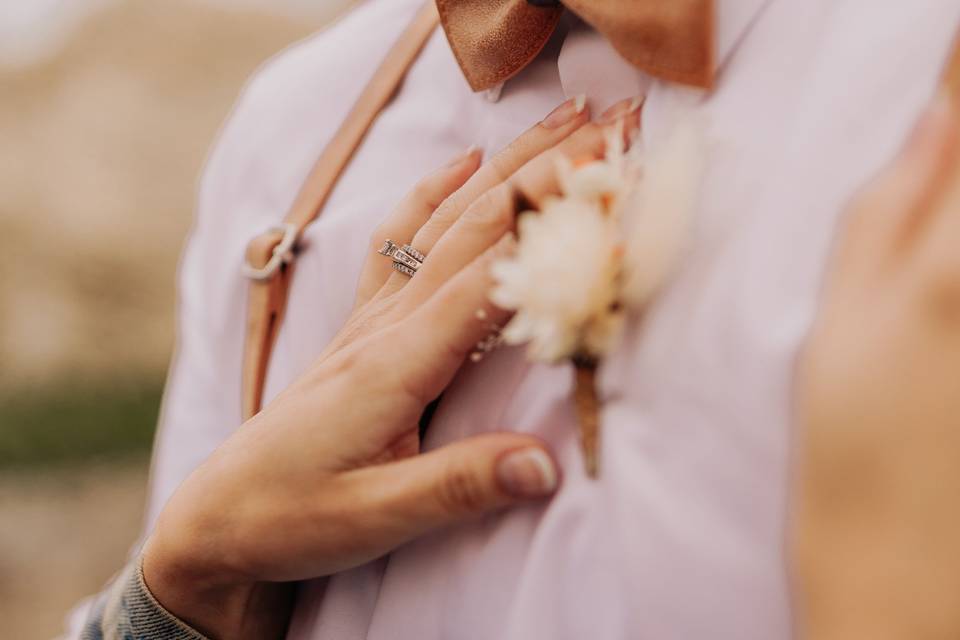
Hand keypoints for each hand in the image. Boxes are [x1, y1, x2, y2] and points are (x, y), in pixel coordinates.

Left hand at [141, 96, 641, 639]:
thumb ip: (460, 486)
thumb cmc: (292, 516)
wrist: (221, 515)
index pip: (488, 276)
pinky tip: (459, 163)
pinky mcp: (364, 325)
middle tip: (613, 122)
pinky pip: (399, 239)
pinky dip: (434, 192)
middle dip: (547, 169)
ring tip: (561, 118)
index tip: (615, 189)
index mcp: (397, 363)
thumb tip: (548, 463)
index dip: (554, 232)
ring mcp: (373, 318)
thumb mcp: (376, 516)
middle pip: (475, 225)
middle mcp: (387, 324)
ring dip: (506, 164)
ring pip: (445, 219)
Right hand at [795, 94, 959, 639]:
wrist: (912, 580)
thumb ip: (884, 212)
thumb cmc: (851, 451)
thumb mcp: (836, 323)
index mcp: (955, 261)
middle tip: (941, 150)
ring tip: (937, 214)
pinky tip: (942, 266)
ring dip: (959, 200)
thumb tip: (935, 117)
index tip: (949, 51)